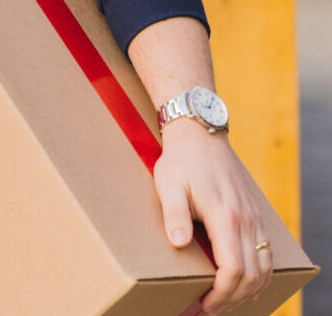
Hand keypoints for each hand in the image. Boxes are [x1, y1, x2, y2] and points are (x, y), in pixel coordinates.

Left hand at [153, 119, 273, 313]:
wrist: (200, 135)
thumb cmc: (180, 162)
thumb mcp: (168, 184)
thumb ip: (174, 214)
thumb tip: (178, 243)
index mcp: (224, 216)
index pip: (233, 269)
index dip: (222, 293)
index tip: (204, 304)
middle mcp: (245, 220)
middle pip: (251, 275)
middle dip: (234, 299)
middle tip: (212, 309)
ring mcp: (254, 218)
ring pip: (264, 267)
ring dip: (250, 290)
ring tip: (227, 302)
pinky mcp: (255, 215)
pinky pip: (267, 253)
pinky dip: (261, 275)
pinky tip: (247, 284)